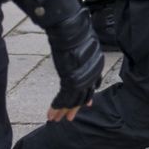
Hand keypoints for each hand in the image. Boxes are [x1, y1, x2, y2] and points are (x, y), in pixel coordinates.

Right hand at [42, 6, 103, 121]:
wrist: (71, 29)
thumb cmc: (76, 32)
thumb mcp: (85, 44)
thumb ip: (84, 55)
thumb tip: (79, 56)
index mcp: (97, 65)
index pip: (94, 85)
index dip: (88, 97)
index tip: (87, 105)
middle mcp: (92, 74)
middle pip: (83, 96)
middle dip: (74, 108)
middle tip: (68, 118)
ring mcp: (82, 78)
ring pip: (72, 101)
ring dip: (62, 111)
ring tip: (54, 119)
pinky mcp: (70, 80)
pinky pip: (63, 99)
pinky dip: (56, 107)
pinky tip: (50, 113)